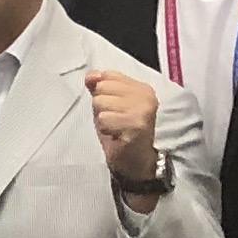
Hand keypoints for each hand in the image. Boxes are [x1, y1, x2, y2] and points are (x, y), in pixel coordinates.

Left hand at [86, 71, 165, 189]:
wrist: (136, 163)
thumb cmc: (121, 131)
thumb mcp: (109, 104)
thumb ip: (99, 86)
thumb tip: (91, 75)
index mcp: (142, 87)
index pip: (107, 75)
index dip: (103, 93)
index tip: (115, 109)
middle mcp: (146, 95)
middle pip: (101, 88)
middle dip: (102, 106)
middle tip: (116, 121)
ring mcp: (143, 110)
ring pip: (100, 102)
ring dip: (103, 119)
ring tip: (116, 128)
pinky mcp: (136, 125)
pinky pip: (104, 119)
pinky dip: (106, 129)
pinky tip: (117, 135)